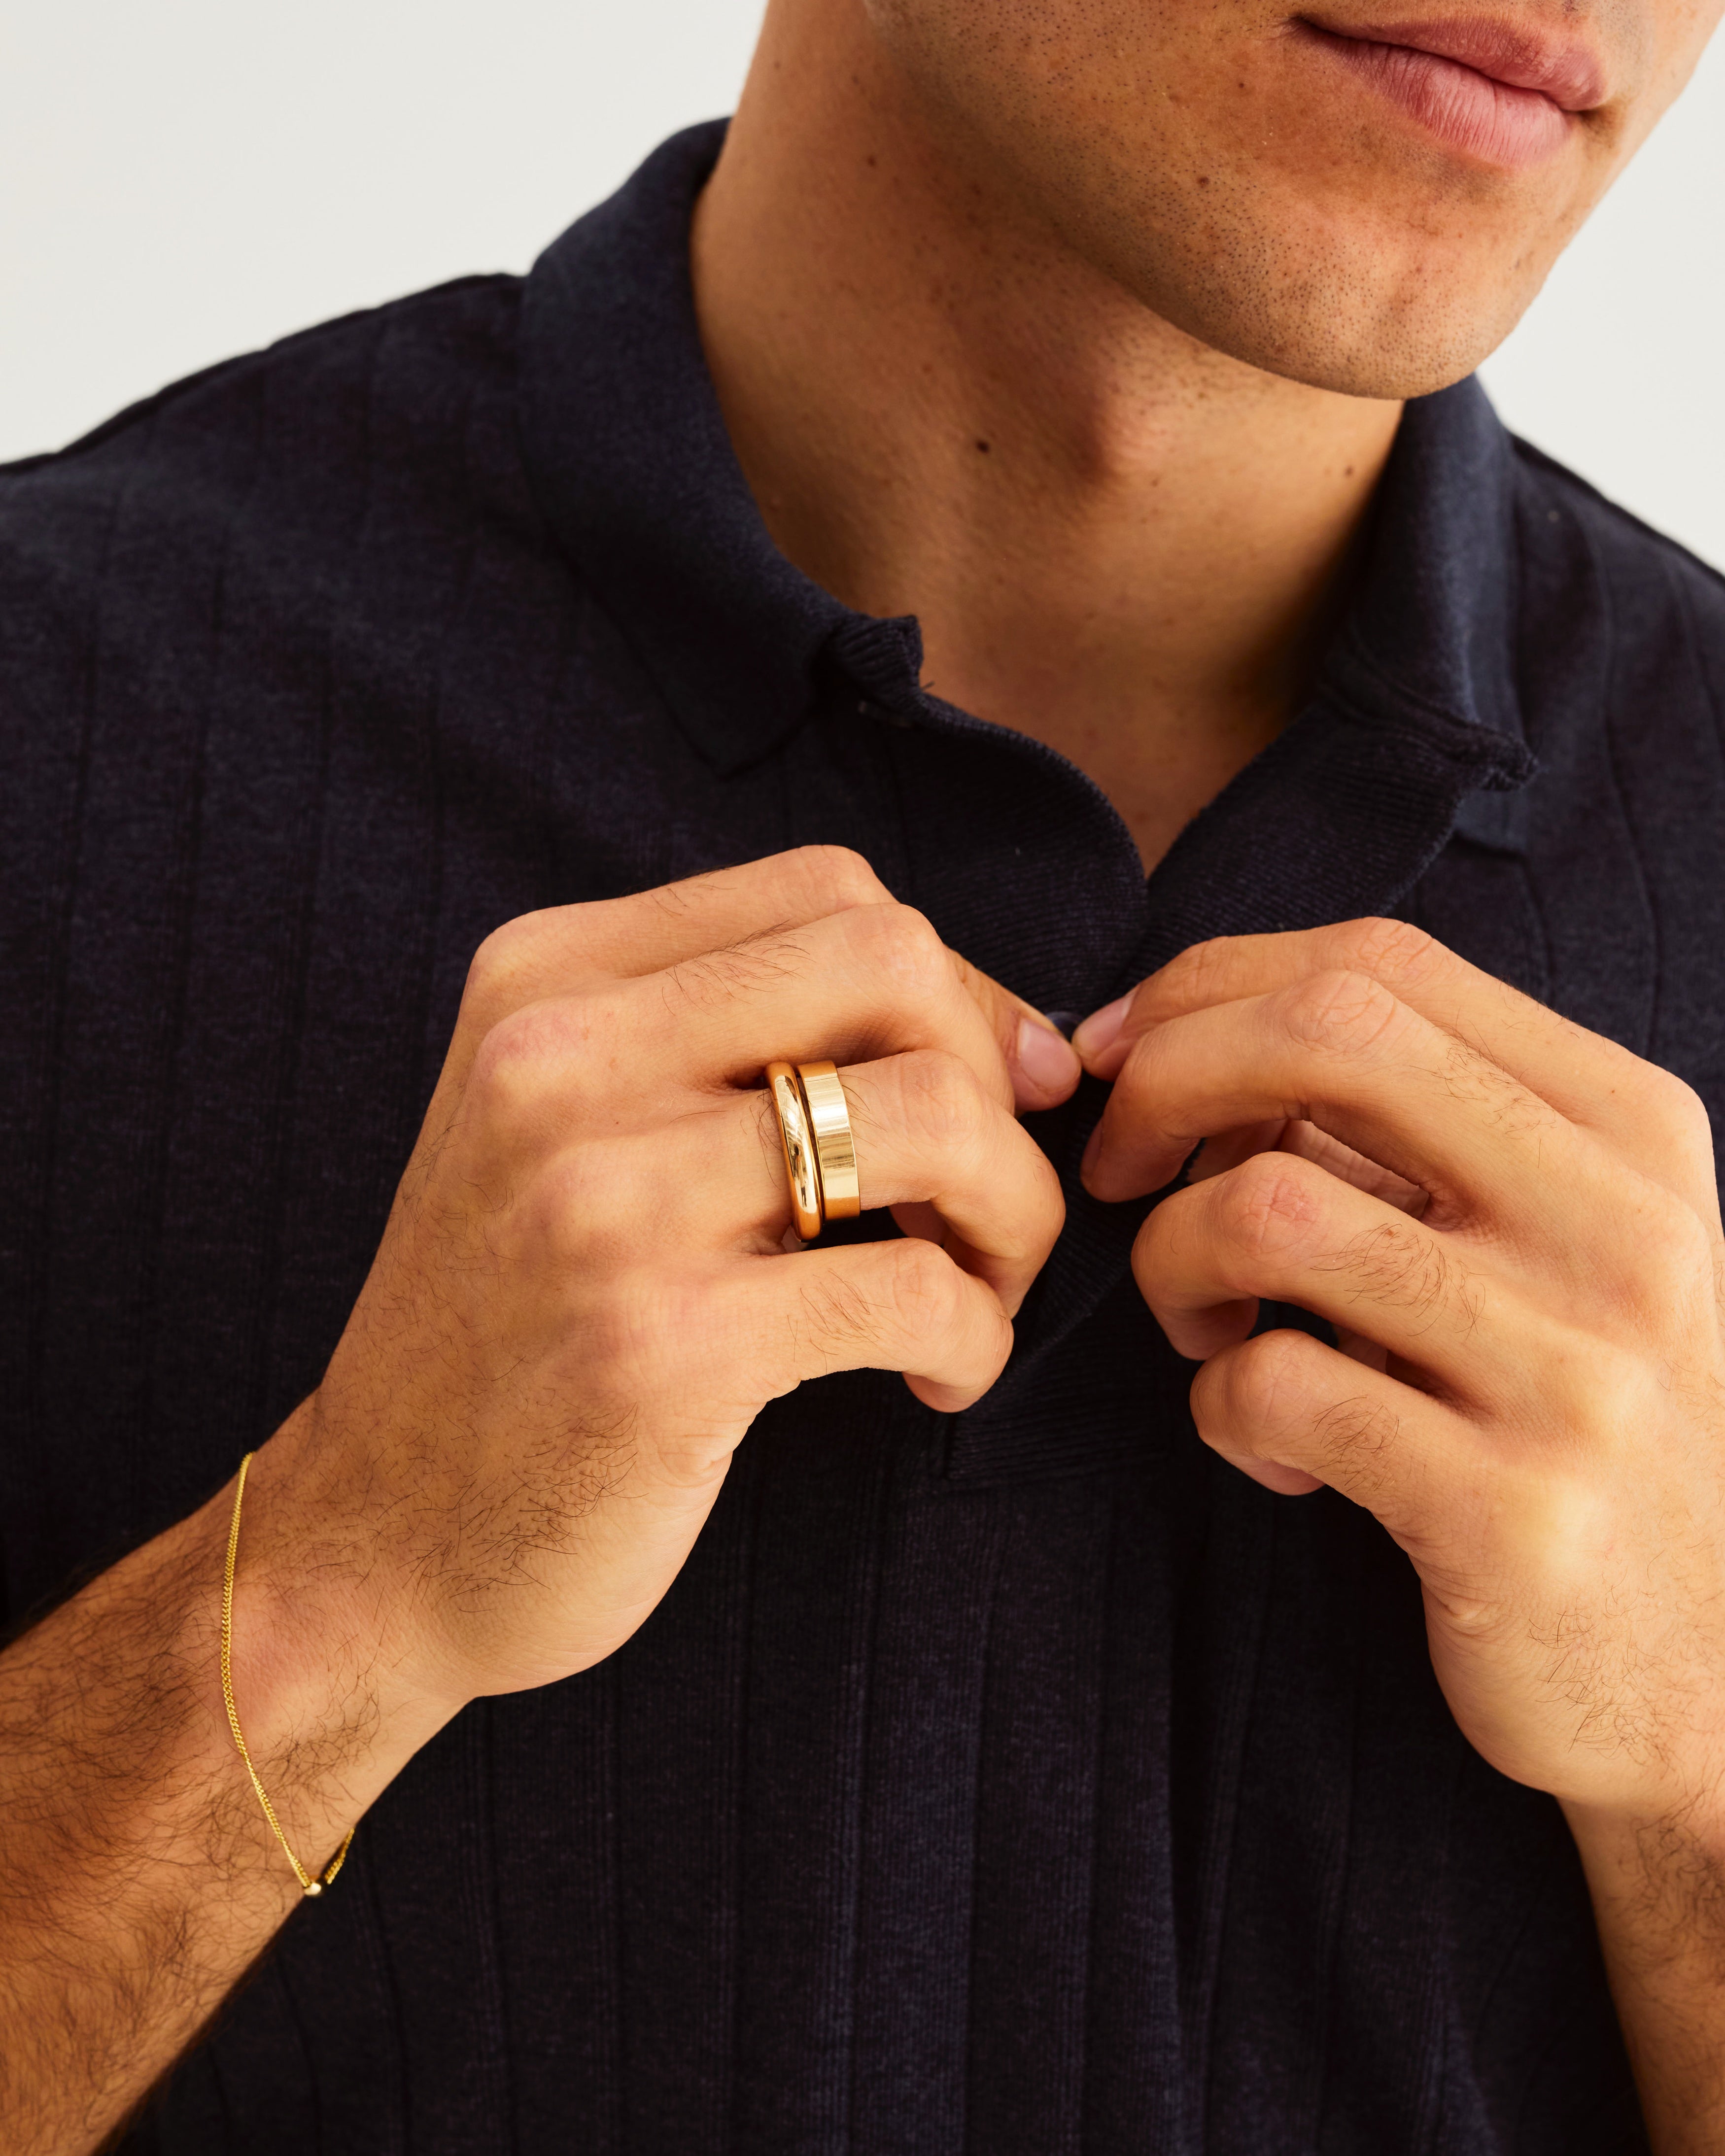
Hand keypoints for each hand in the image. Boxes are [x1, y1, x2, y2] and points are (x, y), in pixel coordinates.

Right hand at [253, 846, 1078, 1712]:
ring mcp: (604, 1204)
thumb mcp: (572, 1129)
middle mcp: (560, 1064)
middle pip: (891, 962)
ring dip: (1013, 1210)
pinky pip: (915, 1290)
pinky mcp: (661, 1350)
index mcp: (542, 981)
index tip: (990, 1088)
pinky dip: (976, 1335)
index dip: (952, 984)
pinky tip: (941, 1377)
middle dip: (993, 1077)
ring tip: (981, 1287)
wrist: (377, 1539)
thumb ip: (737, 1046)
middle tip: (984, 1195)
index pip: (829, 890)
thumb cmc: (518, 1327)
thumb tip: (1030, 1047)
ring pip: (932, 1117)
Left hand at [1073, 918, 1724, 1826]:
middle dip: (1165, 1084)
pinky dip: (1220, 1411)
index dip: (1209, 985)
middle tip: (1116, 1171)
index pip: (1381, 965)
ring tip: (1207, 1333)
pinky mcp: (1511, 1510)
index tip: (1122, 1052)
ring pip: (1267, 1213)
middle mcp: (1621, 1226)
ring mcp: (1575, 1369)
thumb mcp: (1547, 1241)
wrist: (1709, 1665)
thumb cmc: (1575, 1415)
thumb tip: (1193, 1045)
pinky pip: (1273, 1390)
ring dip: (1174, 1264)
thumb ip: (1413, 1132)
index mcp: (1630, 1129)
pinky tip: (1274, 1454)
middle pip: (1326, 1039)